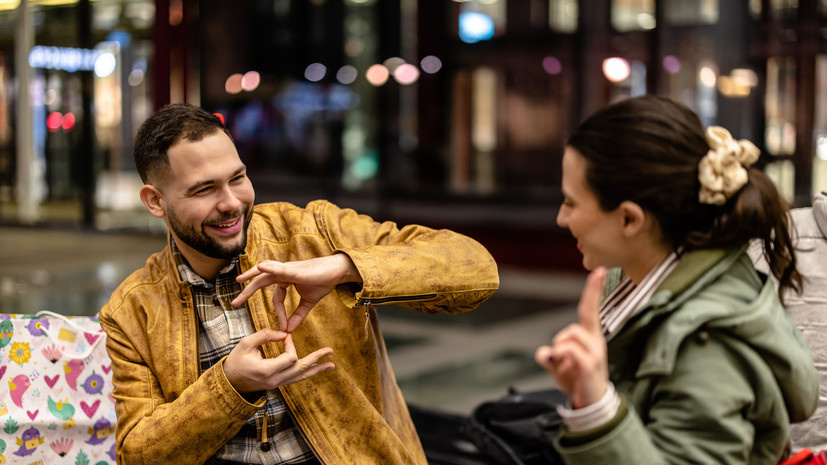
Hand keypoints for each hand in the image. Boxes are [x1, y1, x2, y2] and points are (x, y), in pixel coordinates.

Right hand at [223, 329, 334, 392]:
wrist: (230, 382)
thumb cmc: (237, 360)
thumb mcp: (246, 343)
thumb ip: (264, 335)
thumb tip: (284, 334)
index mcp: (266, 371)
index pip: (290, 358)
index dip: (290, 344)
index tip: (284, 336)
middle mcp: (275, 380)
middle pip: (301, 369)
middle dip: (316, 359)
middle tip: (330, 351)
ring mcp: (277, 384)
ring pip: (301, 377)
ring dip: (316, 369)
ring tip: (331, 365)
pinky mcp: (279, 384)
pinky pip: (296, 379)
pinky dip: (307, 373)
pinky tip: (317, 368)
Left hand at [232, 254, 362, 331]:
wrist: (337, 272)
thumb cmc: (323, 282)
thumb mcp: (309, 303)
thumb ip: (298, 315)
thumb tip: (289, 330)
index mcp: (286, 280)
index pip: (277, 298)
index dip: (280, 313)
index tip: (284, 328)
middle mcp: (283, 273)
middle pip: (261, 282)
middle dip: (247, 292)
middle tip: (234, 304)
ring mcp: (287, 269)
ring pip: (264, 273)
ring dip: (250, 276)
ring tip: (238, 281)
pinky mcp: (294, 269)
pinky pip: (279, 269)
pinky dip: (268, 268)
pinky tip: (259, 268)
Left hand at [535, 267, 608, 408]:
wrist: (591, 404)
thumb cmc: (578, 381)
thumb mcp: (558, 367)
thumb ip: (549, 357)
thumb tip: (543, 353)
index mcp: (590, 337)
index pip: (590, 309)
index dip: (594, 290)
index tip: (601, 271)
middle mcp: (595, 340)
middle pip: (580, 317)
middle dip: (565, 335)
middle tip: (563, 355)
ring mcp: (595, 352)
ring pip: (569, 335)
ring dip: (560, 350)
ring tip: (567, 367)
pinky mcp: (590, 364)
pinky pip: (568, 350)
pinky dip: (560, 357)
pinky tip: (567, 369)